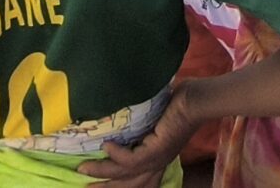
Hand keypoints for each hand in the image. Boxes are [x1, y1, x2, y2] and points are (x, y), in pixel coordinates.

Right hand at [76, 91, 197, 187]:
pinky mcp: (156, 150)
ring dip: (102, 172)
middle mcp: (158, 163)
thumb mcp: (155, 118)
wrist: (196, 100)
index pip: (141, 182)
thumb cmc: (180, 103)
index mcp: (158, 158)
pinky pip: (130, 160)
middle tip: (85, 186)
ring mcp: (157, 158)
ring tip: (83, 168)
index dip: (121, 185)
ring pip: (125, 174)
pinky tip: (105, 146)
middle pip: (129, 185)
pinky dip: (116, 155)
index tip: (100, 184)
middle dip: (106, 187)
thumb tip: (119, 116)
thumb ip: (140, 125)